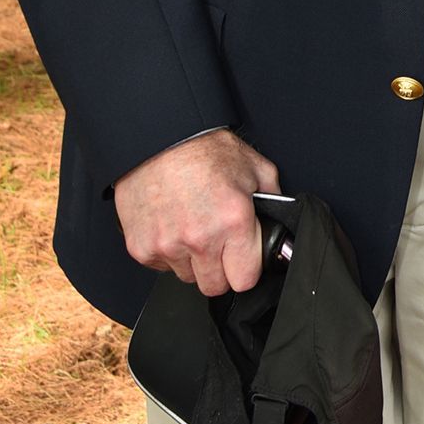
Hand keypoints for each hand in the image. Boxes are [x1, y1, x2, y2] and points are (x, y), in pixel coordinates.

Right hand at [113, 130, 279, 297]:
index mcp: (233, 222)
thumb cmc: (205, 149)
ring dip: (192, 261)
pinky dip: (168, 252)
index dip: (246, 269)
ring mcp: (167, 246)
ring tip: (193, 226)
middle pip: (215, 286)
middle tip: (218, 242)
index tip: (243, 259)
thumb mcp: (255, 167)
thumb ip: (273, 200)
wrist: (159, 137)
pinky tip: (172, 224)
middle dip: (220, 269)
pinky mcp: (141, 248)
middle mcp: (200, 239)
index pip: (245, 280)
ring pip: (187, 277)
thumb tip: (281, 222)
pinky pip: (161, 267)